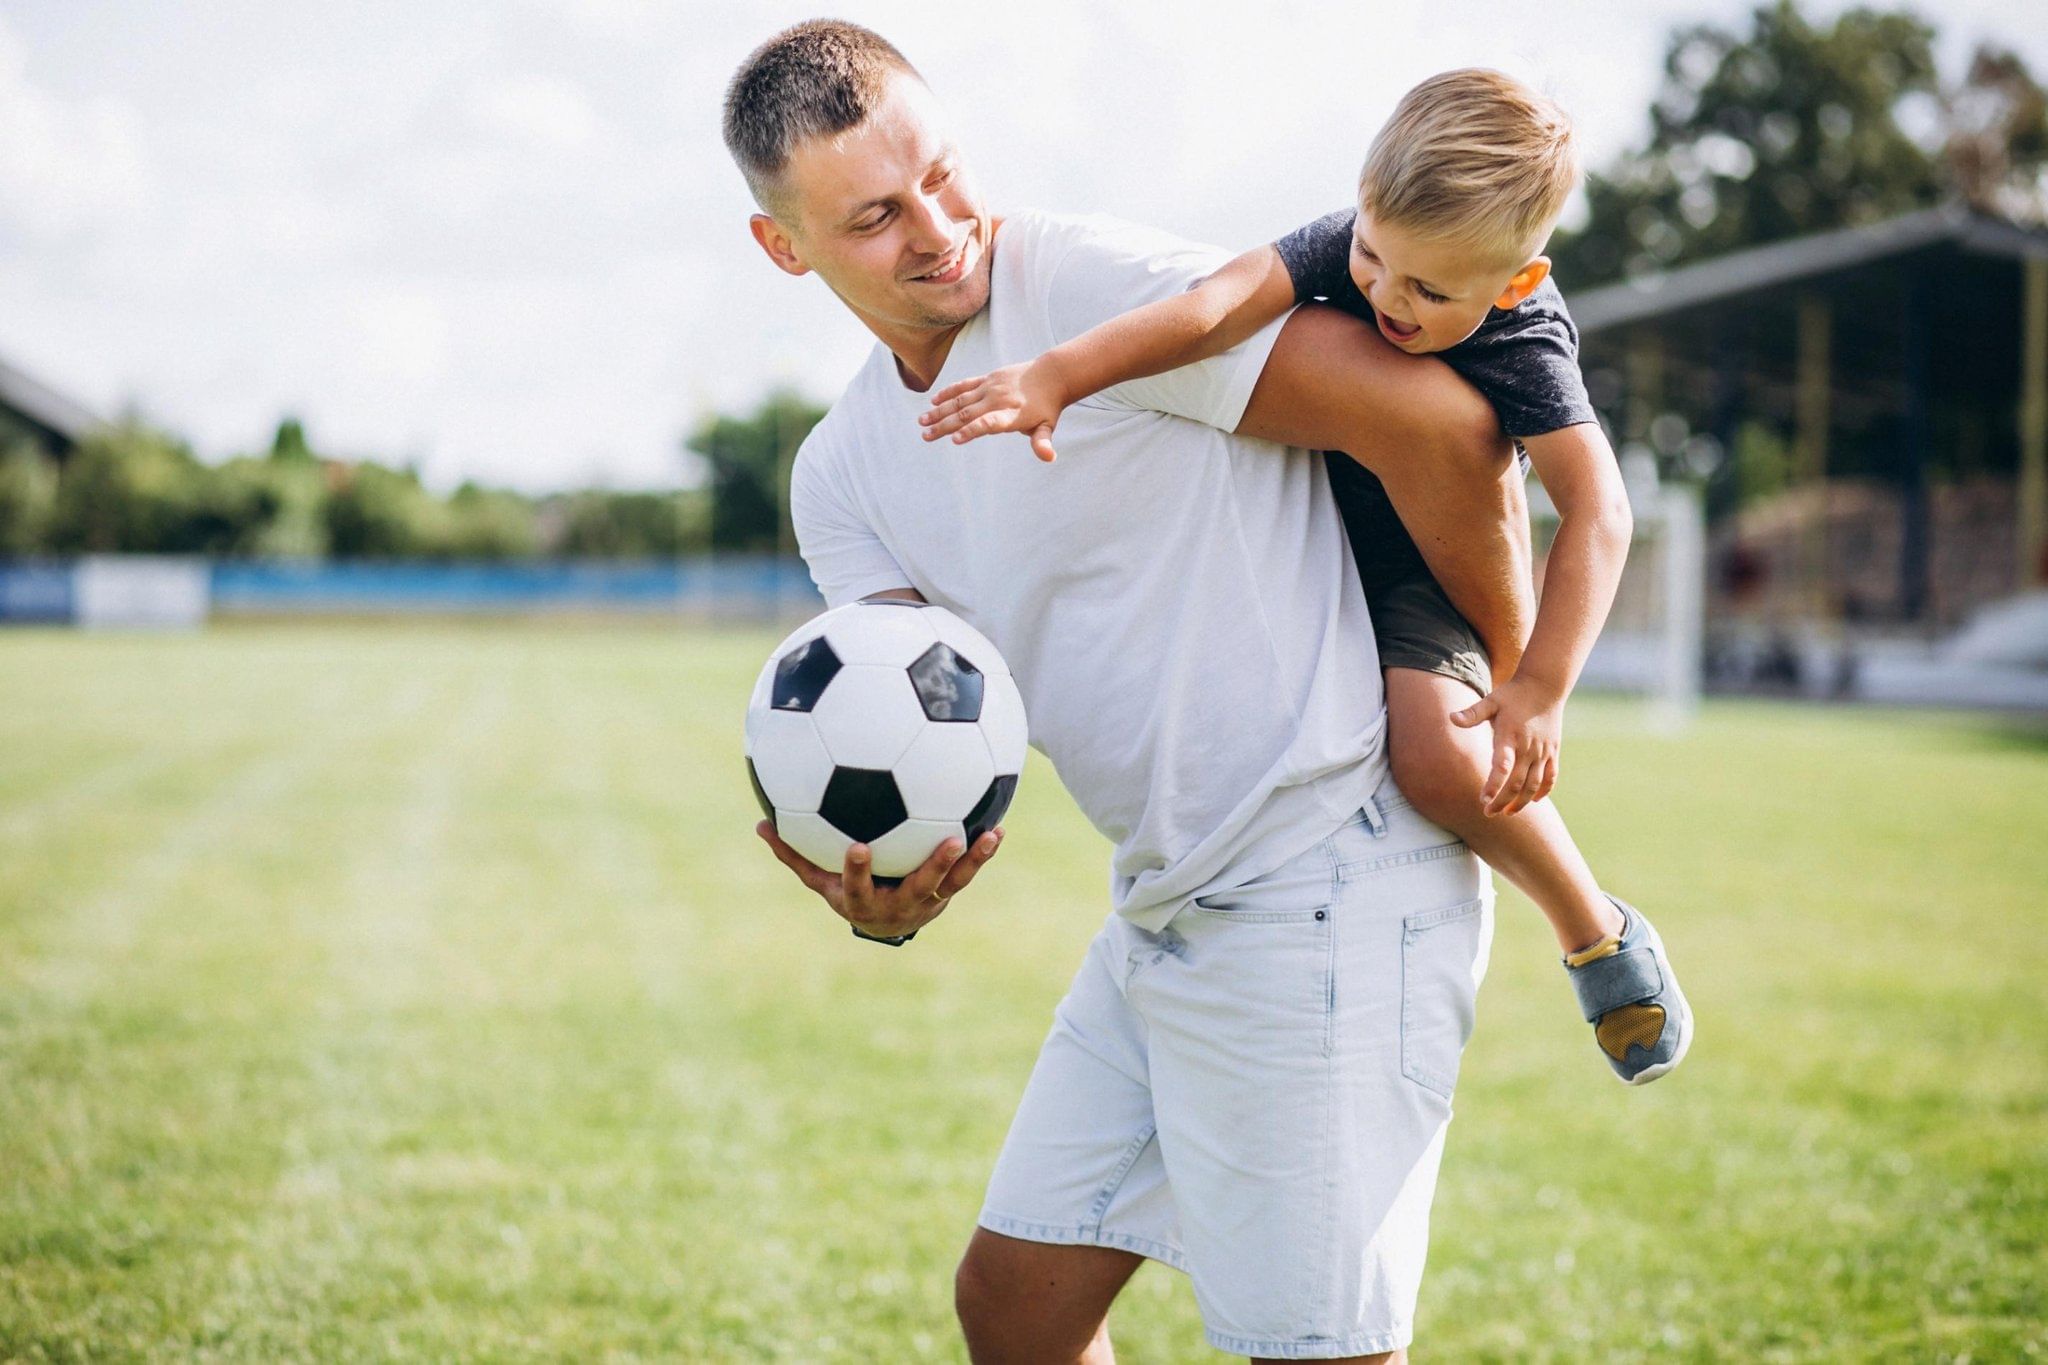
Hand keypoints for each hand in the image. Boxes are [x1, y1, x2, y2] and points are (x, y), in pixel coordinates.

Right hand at [756, 820, 1002, 939]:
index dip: (859, 871)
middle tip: (949, 839)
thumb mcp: (819, 879)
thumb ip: (794, 854)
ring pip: (952, 882)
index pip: (858, 887)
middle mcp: (899, 904)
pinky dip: (982, 853)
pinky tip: (998, 828)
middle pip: (918, 887)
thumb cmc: (847, 891)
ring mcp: (927, 899)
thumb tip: (759, 824)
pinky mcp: (946, 892)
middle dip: (933, 867)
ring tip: (987, 835)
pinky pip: (967, 873)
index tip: (859, 847)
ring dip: (971, 860)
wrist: (883, 924)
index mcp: (863, 900)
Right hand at [918, 358, 1065, 461]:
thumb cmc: (1048, 406)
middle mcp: (998, 400)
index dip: (972, 431)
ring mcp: (990, 388)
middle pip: (967, 414)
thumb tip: (1050, 457)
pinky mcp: (987, 379)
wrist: (1051, 374)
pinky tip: (934, 402)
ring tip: (922, 422)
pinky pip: (964, 386)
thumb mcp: (1047, 426)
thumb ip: (1043, 442)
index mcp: (1011, 414)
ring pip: (960, 400)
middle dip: (945, 426)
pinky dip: (949, 393)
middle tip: (926, 437)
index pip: (989, 423)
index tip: (955, 440)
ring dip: (940, 411)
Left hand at [1450, 675, 1566, 816]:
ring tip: (1508, 813)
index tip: (1483, 800)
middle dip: (1503, 801)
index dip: (1493, 785)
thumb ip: (1472, 713)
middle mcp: (1528, 747)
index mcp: (1510, 736)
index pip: (1502, 766)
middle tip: (1488, 813)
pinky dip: (1543, 791)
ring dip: (1522, 802)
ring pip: (1534, 785)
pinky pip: (1551, 777)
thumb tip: (1451, 718)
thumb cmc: (1513, 694)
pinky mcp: (1553, 751)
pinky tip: (1533, 801)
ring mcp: (1543, 751)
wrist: (1545, 686)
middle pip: (1517, 783)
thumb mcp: (1491, 700)